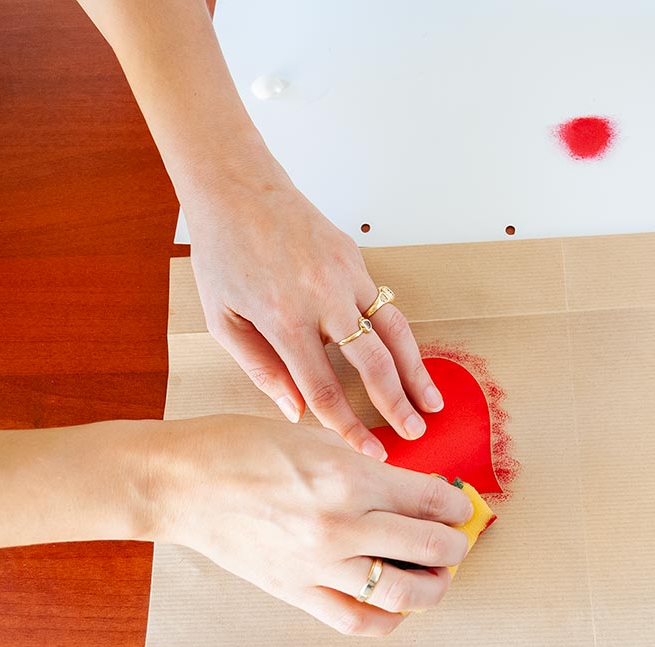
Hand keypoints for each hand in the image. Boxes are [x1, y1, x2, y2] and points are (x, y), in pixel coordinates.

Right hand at [145, 415, 475, 635]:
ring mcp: (317, 566)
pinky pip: (356, 621)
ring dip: (434, 587)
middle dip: (455, 544)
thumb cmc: (241, 447)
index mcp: (348, 477)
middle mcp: (340, 525)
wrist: (182, 482)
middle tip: (457, 539)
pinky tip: (397, 606)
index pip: (431, 498)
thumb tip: (411, 484)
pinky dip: (387, 619)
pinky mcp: (296, 592)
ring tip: (437, 576)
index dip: (457, 503)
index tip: (461, 505)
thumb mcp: (315, 437)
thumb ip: (367, 463)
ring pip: (402, 593)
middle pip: (429, 547)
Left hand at [183, 167, 443, 459]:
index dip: (349, 426)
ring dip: (416, 370)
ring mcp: (345, 275)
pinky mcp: (356, 258)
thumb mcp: (225, 319)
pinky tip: (409, 362)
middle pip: (373, 364)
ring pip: (394, 332)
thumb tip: (295, 411)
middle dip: (397, 404)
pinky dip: (401, 338)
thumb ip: (261, 369)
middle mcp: (322, 298)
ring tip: (432, 402)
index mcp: (284, 319)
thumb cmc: (222, 254)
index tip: (369, 451)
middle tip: (416, 433)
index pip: (323, 387)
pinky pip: (384, 306)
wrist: (236, 188)